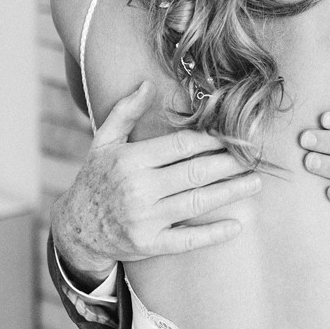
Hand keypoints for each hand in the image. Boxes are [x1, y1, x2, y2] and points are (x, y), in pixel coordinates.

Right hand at [50, 80, 262, 281]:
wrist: (74, 229)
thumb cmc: (94, 179)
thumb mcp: (103, 141)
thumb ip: (126, 111)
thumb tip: (147, 83)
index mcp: (131, 160)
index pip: (180, 146)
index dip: (210, 139)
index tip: (233, 134)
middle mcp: (138, 189)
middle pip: (195, 172)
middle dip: (229, 162)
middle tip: (254, 155)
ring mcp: (145, 219)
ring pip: (197, 202)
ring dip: (231, 191)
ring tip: (255, 182)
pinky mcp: (149, 244)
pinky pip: (187, 239)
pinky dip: (214, 234)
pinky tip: (237, 225)